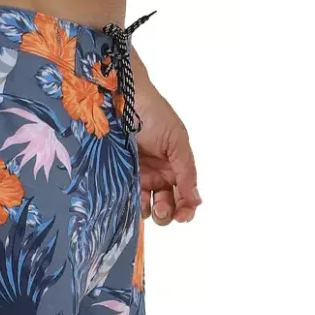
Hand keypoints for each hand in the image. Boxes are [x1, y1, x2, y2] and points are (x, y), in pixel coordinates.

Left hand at [133, 66, 199, 225]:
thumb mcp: (177, 140)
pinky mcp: (117, 175)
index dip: (186, 210)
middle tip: (161, 208)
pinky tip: (132, 203)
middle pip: (166, 206)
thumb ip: (186, 171)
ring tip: (148, 206)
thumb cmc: (154, 114)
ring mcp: (137, 176)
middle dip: (166, 213)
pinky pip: (125, 196)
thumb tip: (197, 200)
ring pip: (146, 206)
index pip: (184, 197)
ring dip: (149, 211)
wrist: (124, 98)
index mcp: (175, 167)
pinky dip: (130, 204)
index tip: (183, 216)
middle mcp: (157, 175)